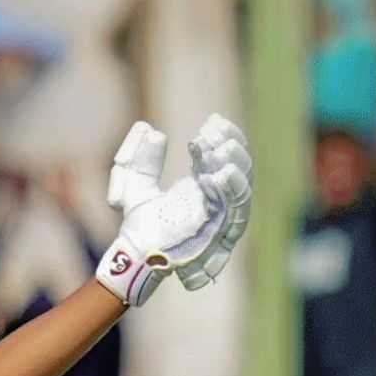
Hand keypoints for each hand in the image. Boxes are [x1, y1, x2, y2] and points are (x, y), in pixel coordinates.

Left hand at [94, 116, 251, 305]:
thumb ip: (142, 160)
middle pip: (239, 168)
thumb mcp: (136, 185)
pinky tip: (216, 174)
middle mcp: (217, 200)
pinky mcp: (218, 233)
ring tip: (220, 148)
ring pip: (241, 188)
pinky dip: (227, 191)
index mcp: (203, 186)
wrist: (134, 254)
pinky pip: (232, 210)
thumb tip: (150, 131)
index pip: (224, 156)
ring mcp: (220, 217)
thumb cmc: (138, 225)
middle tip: (213, 131)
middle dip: (230, 146)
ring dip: (234, 166)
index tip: (211, 121)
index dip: (224, 136)